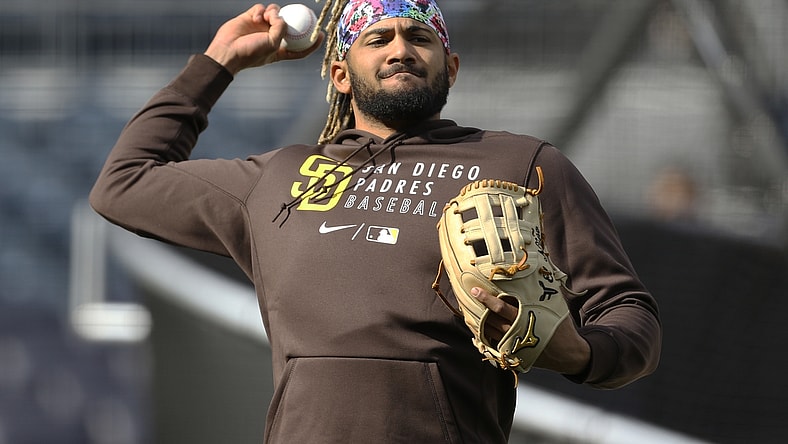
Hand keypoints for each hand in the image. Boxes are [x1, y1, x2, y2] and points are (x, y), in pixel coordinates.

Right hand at [204, 4, 323, 74]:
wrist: (227, 51)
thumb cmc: (250, 53)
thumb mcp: (272, 45)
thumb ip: (281, 29)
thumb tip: (282, 17)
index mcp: (279, 50)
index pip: (300, 48)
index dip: (312, 43)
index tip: (321, 35)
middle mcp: (271, 37)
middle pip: (288, 25)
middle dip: (293, 20)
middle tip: (301, 12)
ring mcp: (261, 27)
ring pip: (274, 13)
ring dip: (274, 12)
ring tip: (268, 17)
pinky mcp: (250, 18)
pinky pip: (261, 9)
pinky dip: (261, 11)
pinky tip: (257, 17)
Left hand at [471, 287, 590, 375]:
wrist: (569, 354)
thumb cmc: (562, 326)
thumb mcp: (556, 306)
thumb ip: (545, 291)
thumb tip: (541, 269)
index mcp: (527, 318)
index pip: (502, 308)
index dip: (487, 299)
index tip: (476, 290)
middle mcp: (518, 333)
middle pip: (492, 320)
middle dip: (479, 309)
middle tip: (469, 298)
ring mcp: (514, 346)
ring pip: (490, 333)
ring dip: (479, 323)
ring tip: (469, 311)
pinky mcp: (513, 355)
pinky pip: (494, 345)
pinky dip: (485, 337)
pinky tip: (478, 329)